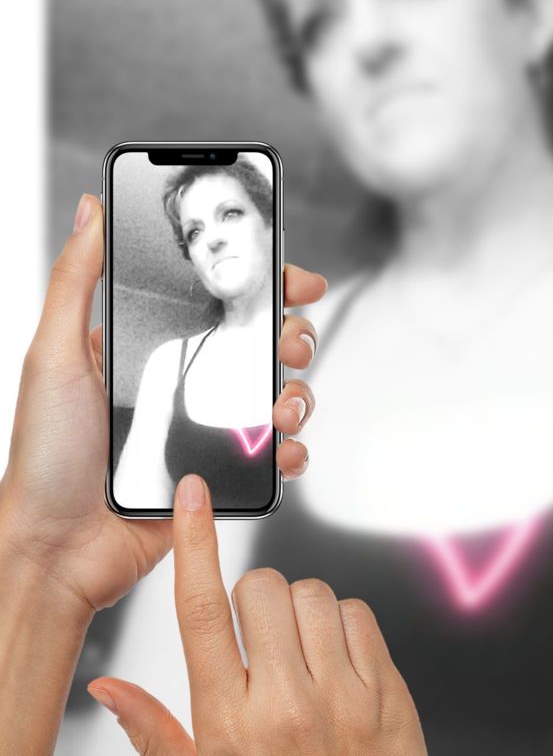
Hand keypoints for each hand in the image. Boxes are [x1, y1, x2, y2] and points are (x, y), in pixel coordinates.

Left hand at [0, 194, 325, 615]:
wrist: (57, 549)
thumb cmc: (46, 456)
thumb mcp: (53, 354)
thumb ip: (76, 279)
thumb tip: (90, 210)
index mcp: (149, 347)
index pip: (215, 301)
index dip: (259, 284)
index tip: (290, 277)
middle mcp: (183, 382)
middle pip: (260, 343)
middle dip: (292, 334)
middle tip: (292, 341)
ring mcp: (205, 428)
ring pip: (277, 394)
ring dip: (299, 391)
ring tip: (284, 404)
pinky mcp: (220, 473)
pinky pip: (274, 454)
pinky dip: (293, 449)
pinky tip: (284, 449)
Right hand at [88, 476, 428, 755]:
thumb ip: (154, 732)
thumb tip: (109, 688)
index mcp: (231, 724)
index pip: (201, 611)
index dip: (194, 543)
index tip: (192, 498)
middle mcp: (287, 704)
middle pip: (261, 587)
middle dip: (254, 598)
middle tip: (259, 641)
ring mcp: (344, 697)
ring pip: (313, 593)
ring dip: (301, 611)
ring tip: (300, 656)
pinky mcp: (388, 693)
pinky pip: (358, 613)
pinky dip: (343, 625)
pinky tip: (335, 663)